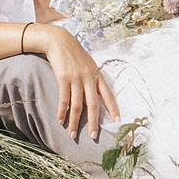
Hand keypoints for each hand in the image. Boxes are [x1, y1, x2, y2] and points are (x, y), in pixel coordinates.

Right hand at [25, 22, 119, 141]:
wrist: (60, 41)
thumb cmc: (75, 54)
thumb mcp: (88, 65)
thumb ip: (93, 79)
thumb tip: (96, 96)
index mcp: (97, 75)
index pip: (108, 95)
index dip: (113, 108)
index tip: (117, 121)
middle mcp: (89, 77)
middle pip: (93, 104)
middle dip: (94, 122)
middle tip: (93, 137)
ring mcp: (76, 78)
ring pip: (77, 105)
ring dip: (75, 122)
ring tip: (73, 135)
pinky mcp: (63, 78)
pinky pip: (64, 99)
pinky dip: (62, 112)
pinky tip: (61, 120)